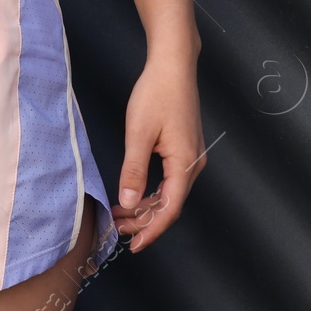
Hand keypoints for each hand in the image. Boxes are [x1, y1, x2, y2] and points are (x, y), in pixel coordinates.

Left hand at [113, 48, 204, 252]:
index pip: (170, 209)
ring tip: (121, 213)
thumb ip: (134, 170)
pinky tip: (135, 193)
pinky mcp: (185, 148)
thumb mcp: (139, 133)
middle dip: (144, 220)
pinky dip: (153, 191)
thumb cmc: (157, 93)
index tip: (133, 245)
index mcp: (185, 163)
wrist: (173, 65)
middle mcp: (193, 163)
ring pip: (170, 193)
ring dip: (147, 206)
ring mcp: (191, 155)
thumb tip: (129, 202)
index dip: (151, 230)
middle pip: (171, 204)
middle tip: (117, 227)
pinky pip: (171, 180)